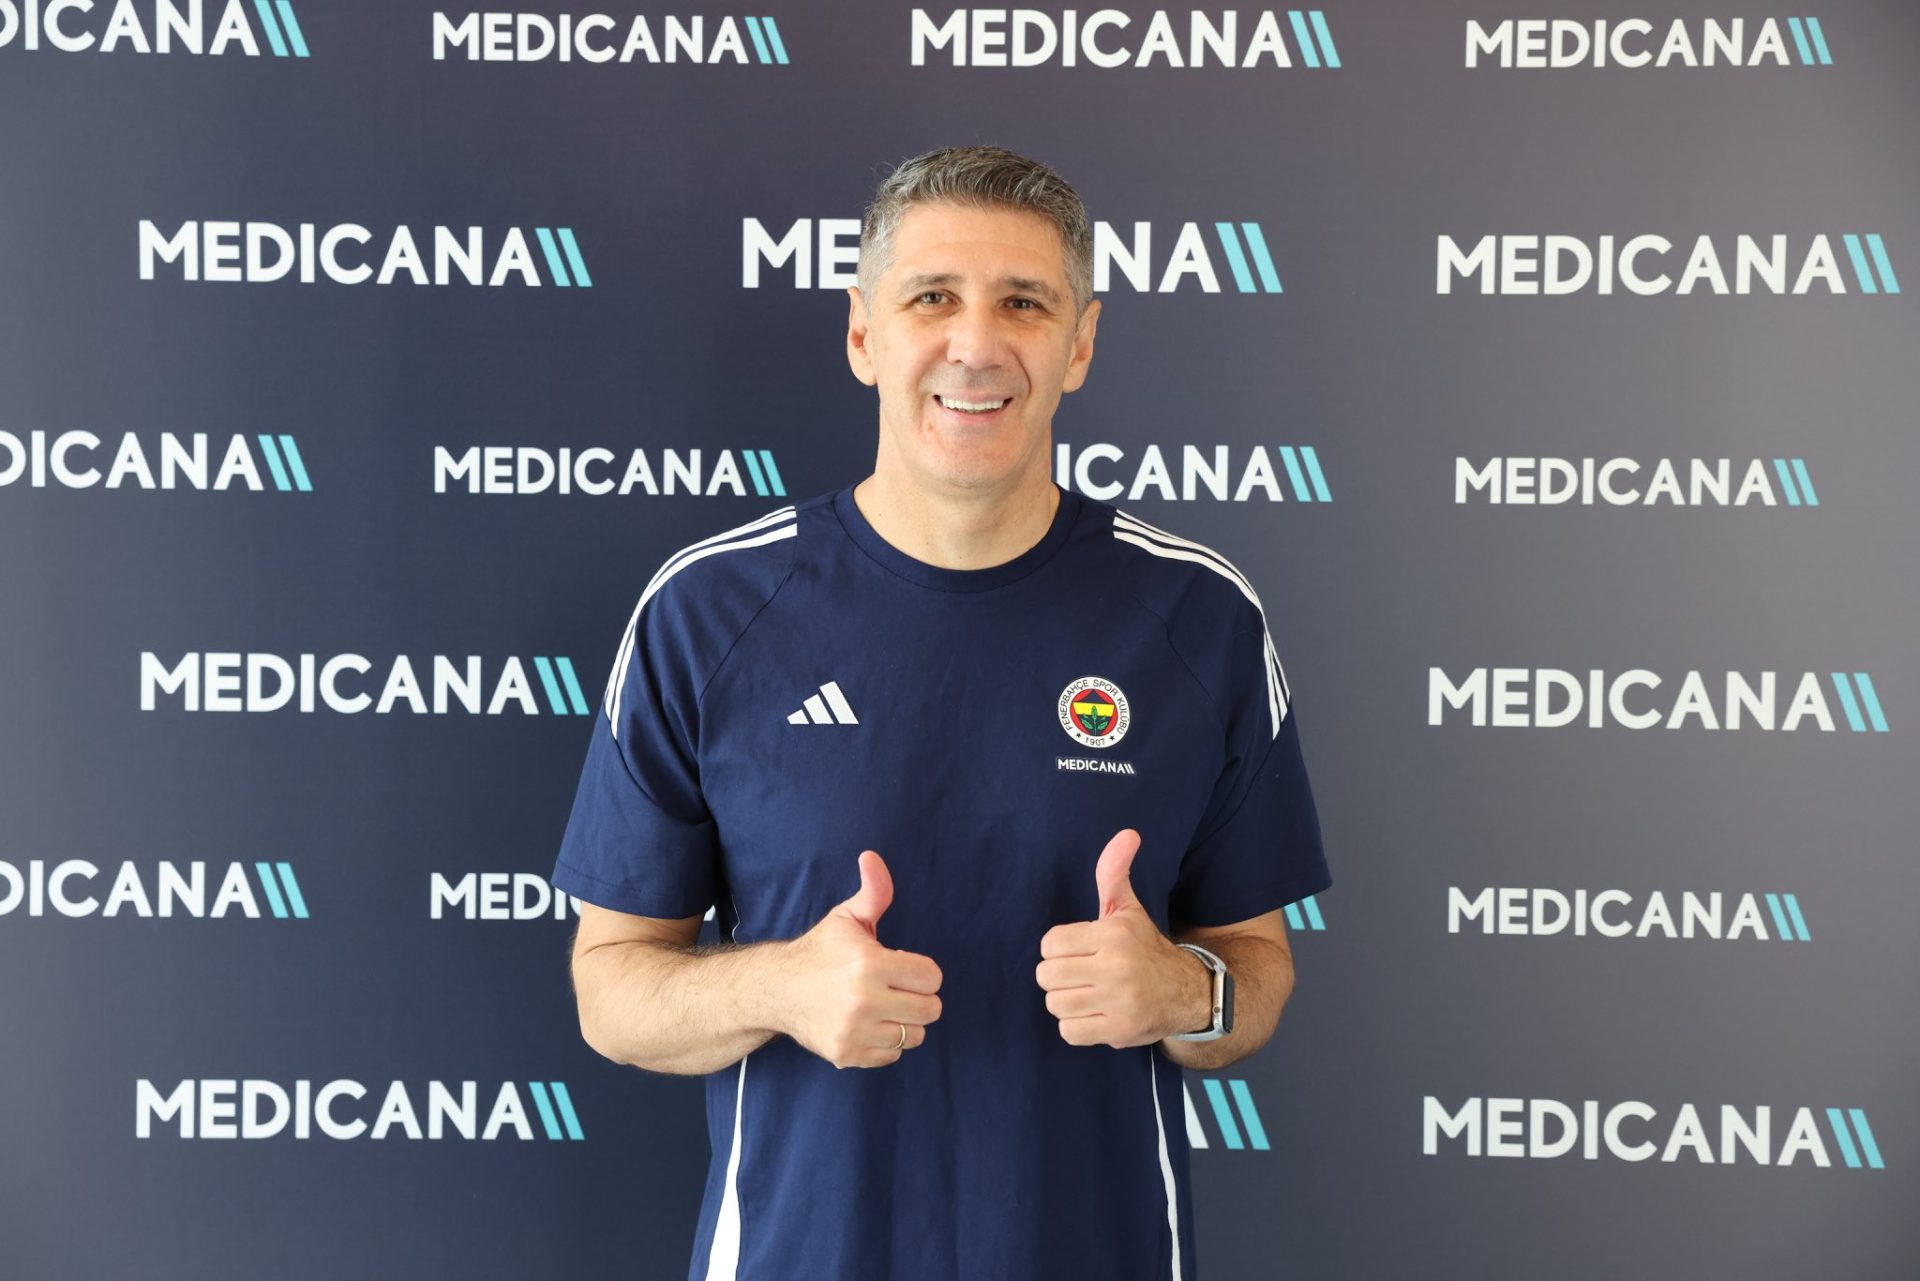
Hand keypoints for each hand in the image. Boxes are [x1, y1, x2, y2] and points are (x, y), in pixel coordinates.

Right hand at [782, 850, 942, 1068]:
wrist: (778, 989)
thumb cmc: (820, 952)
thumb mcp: (847, 917)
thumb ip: (873, 891)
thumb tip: (872, 857)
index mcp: (869, 964)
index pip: (932, 977)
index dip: (921, 970)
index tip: (902, 966)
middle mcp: (863, 1001)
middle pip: (930, 1009)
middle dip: (917, 997)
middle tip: (896, 988)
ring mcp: (854, 1031)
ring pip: (914, 1035)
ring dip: (904, 1021)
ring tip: (882, 1005)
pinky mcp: (847, 1054)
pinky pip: (893, 1055)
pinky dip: (886, 1042)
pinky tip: (868, 1024)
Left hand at [1035, 829, 1204, 1048]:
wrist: (1188, 993)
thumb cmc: (1146, 948)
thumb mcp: (1128, 910)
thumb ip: (1113, 872)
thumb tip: (1127, 833)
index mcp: (1113, 935)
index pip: (1050, 944)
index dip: (1059, 949)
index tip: (1079, 952)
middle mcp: (1116, 968)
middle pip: (1047, 976)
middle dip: (1060, 977)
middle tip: (1082, 975)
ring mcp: (1118, 1002)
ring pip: (1055, 1004)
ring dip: (1067, 1003)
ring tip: (1090, 995)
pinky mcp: (1119, 1031)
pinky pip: (1069, 1032)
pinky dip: (1077, 1027)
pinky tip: (1096, 1015)